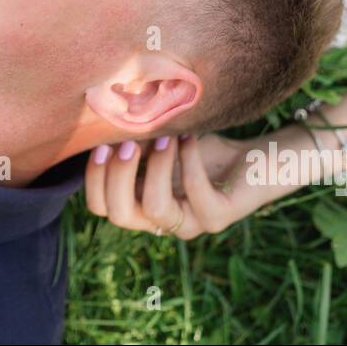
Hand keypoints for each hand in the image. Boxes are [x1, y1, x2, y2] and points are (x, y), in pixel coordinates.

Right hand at [84, 133, 269, 238]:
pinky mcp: (218, 217)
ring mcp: (190, 224)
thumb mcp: (158, 142)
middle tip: (127, 142)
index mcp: (140, 205)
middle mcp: (160, 221)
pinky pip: (196, 192)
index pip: (100, 207)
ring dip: (155, 167)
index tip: (101, 143)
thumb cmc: (199, 149)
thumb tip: (105, 121)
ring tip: (164, 137)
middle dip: (117, 175)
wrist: (252, 159)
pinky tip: (189, 136)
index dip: (94, 178)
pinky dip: (188, 159)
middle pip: (119, 215)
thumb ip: (134, 141)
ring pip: (154, 208)